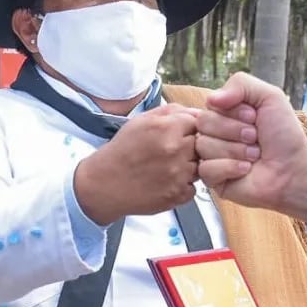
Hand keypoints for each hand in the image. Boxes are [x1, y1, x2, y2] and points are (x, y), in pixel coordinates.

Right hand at [74, 104, 199, 224]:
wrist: (104, 184)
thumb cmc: (123, 150)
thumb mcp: (142, 120)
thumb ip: (172, 111)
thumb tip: (197, 112)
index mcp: (167, 128)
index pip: (198, 122)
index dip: (189, 128)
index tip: (179, 134)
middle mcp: (176, 150)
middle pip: (202, 144)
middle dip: (191, 146)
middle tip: (173, 151)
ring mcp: (178, 174)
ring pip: (200, 166)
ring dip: (189, 166)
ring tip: (169, 166)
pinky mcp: (177, 195)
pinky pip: (193, 187)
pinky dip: (183, 185)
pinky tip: (167, 181)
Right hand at [195, 73, 306, 222]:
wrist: (294, 168)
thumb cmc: (284, 134)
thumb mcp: (269, 96)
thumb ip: (240, 84)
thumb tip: (211, 98)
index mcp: (226, 112)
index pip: (210, 104)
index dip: (233, 110)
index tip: (254, 116)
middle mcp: (216, 133)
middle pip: (203, 123)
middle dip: (234, 130)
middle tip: (255, 137)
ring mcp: (212, 156)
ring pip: (204, 145)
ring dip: (236, 150)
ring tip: (254, 155)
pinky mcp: (213, 179)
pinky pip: (206, 169)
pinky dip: (230, 168)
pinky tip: (246, 169)